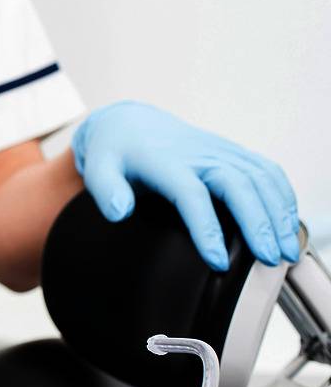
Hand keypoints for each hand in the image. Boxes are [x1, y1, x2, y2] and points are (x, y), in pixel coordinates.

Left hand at [73, 101, 299, 269]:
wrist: (129, 125)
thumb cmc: (114, 152)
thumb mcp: (98, 169)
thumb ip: (106, 190)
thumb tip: (120, 212)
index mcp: (164, 161)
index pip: (191, 195)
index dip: (207, 229)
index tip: (218, 261)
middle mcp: (197, 153)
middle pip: (237, 185)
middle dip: (259, 223)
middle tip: (270, 258)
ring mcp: (218, 150)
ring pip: (259, 177)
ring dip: (279, 213)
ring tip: (287, 250)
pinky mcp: (231, 152)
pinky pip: (265, 169)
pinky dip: (283, 195)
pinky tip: (289, 222)